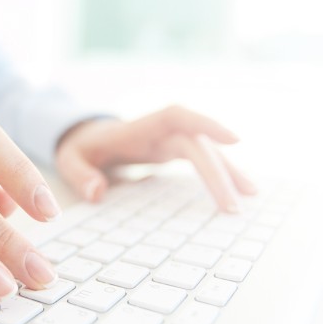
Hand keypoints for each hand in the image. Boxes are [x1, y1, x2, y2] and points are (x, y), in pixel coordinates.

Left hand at [55, 105, 256, 210]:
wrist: (86, 137)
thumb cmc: (81, 147)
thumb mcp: (69, 159)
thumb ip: (79, 174)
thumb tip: (97, 192)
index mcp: (140, 127)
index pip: (178, 117)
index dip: (206, 124)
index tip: (235, 140)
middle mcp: (162, 130)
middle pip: (198, 144)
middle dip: (219, 172)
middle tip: (234, 206)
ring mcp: (171, 140)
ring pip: (208, 151)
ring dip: (230, 171)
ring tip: (252, 195)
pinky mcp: (176, 151)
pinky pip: (204, 159)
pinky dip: (221, 174)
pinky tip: (239, 191)